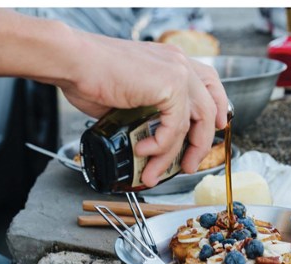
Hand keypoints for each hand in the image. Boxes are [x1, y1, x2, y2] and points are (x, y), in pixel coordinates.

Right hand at [0, 9, 228, 187]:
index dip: (217, 108)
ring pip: (191, 125)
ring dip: (171, 156)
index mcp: (172, 63)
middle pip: (207, 110)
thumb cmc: (93, 77)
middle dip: (200, 144)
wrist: (73, 62)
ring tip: (153, 173)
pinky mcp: (169, 85)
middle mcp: (179, 65)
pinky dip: (159, 146)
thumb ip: (150, 113)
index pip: (209, 84)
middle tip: (188, 166)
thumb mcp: (131, 96)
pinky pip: (174, 127)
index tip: (217, 128)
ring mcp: (176, 73)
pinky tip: (142, 150)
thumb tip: (153, 140)